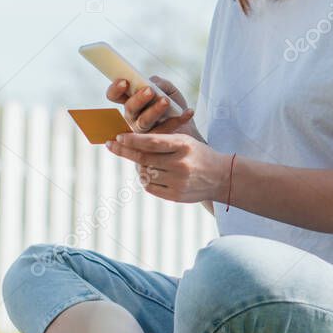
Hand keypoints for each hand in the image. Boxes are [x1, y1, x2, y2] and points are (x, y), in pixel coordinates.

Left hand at [105, 132, 227, 203]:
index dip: (133, 140)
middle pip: (144, 159)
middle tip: (112, 145)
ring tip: (143, 162)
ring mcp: (178, 181)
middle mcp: (181, 163)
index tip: (118, 137)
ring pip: (145, 173)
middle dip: (125, 151)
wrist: (221, 176)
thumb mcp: (185, 141)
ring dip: (139, 167)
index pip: (152, 142)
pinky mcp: (176, 196)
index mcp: (183, 145)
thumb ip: (162, 140)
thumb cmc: (197, 154)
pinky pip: (150, 187)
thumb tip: (130, 140)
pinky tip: (150, 175)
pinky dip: (145, 180)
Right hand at [106, 75, 198, 137]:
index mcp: (131, 102)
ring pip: (144, 122)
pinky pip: (166, 130)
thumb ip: (160, 84)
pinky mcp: (156, 141)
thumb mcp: (168, 90)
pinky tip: (189, 111)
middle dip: (139, 98)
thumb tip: (153, 84)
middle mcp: (133, 117)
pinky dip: (179, 119)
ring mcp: (142, 131)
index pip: (115, 96)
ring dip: (155, 110)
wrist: (188, 128)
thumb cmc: (173, 105)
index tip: (124, 81)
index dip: (115, 89)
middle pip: (130, 108)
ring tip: (166, 101)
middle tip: (150, 90)